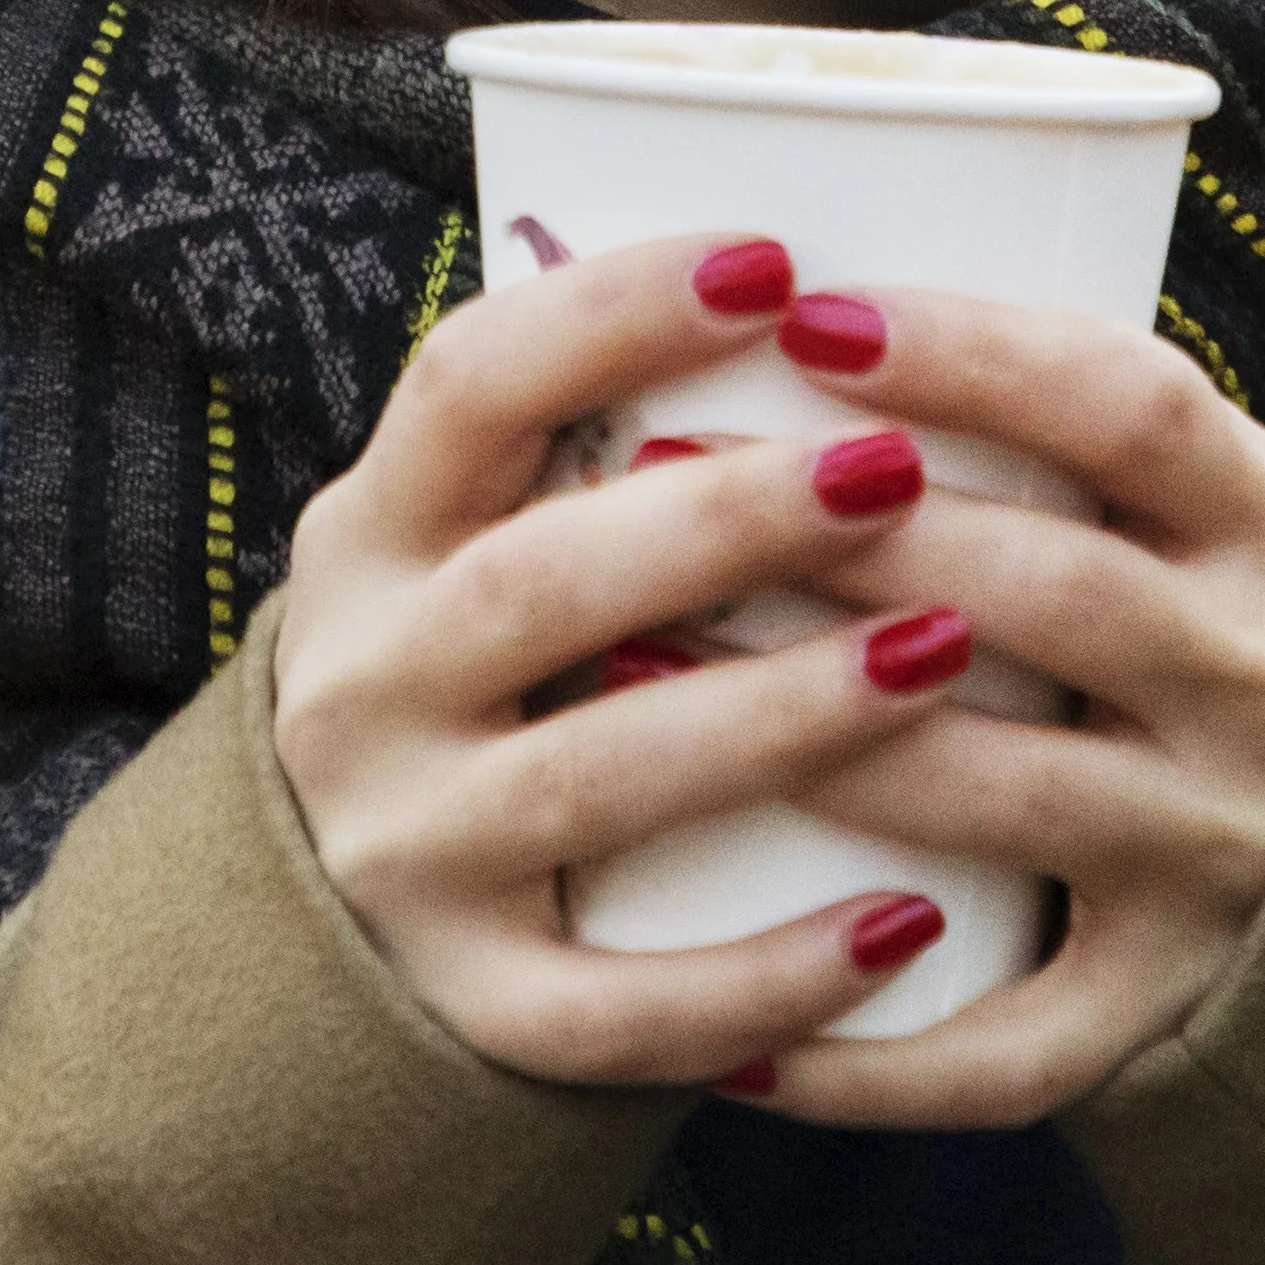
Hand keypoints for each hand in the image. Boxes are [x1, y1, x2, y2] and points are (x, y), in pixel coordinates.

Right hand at [275, 231, 1010, 1086]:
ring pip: (594, 777)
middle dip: (729, 518)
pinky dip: (764, 972)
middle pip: (542, 580)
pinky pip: (620, 1003)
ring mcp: (406, 854)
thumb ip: (591, 449)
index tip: (774, 260)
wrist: (325, 940)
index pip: (465, 386)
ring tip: (939, 657)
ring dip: (778, 715)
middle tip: (900, 472)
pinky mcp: (471, 1004)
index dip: (610, 313)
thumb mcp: (471, 544)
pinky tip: (908, 927)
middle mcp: (362, 688)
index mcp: (370, 536)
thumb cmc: (483, 680)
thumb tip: (837, 283)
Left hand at [738, 293, 1264, 1129]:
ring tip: (629, 676)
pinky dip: (864, 1057)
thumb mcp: (1190, 497)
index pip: (1137, 407)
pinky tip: (715, 1041)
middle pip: (1044, 592)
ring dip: (806, 741)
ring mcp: (1218, 849)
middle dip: (838, 533)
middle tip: (655, 474)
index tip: (810, 312)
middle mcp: (1261, 684)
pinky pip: (1007, 1047)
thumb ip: (1048, 416)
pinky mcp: (1163, 998)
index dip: (979, 353)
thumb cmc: (1193, 610)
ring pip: (998, 795)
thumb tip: (776, 297)